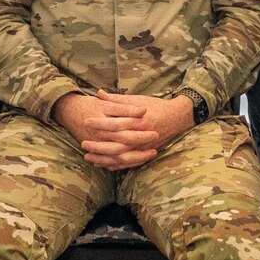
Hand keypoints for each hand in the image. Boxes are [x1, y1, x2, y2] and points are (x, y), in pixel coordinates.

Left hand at [56, 90, 193, 168]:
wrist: (177, 117)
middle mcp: (142, 135)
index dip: (99, 123)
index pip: (115, 123)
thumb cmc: (156, 106)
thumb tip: (99, 93)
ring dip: (104, 159)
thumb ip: (117, 99)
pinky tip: (102, 164)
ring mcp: (144, 147)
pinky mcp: (145, 153)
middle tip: (83, 143)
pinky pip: (128, 163)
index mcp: (138, 120)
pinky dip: (114, 165)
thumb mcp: (138, 99)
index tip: (86, 121)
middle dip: (98, 146)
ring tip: (88, 157)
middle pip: (116, 145)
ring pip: (121, 158)